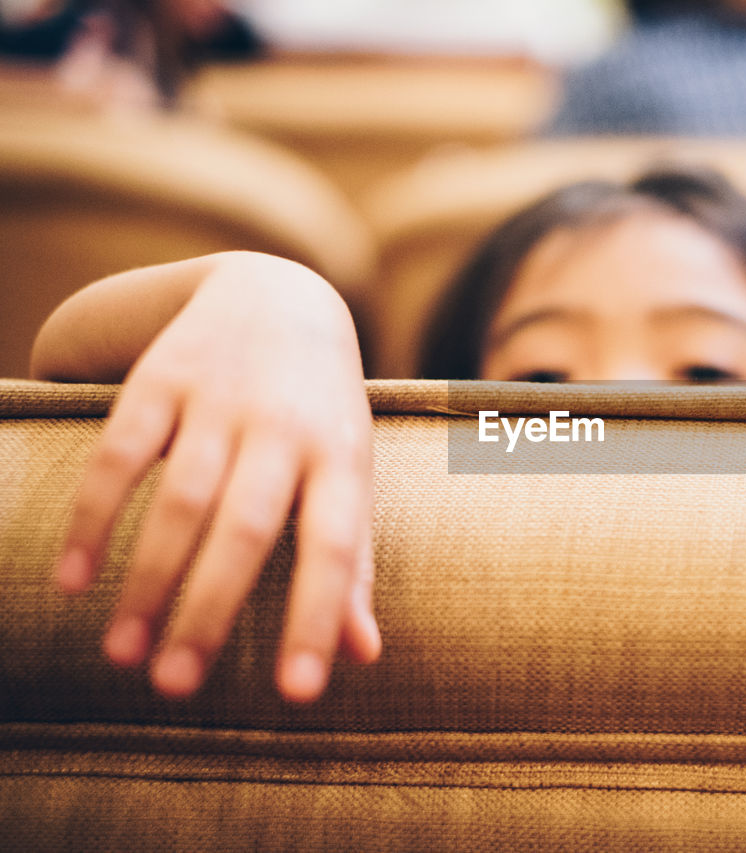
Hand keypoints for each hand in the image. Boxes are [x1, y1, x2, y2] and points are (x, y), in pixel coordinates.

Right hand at [53, 254, 379, 701]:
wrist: (280, 296)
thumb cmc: (323, 413)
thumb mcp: (351, 473)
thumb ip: (354, 562)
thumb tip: (365, 654)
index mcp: (342, 457)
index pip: (336, 548)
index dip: (317, 617)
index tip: (297, 693)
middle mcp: (284, 427)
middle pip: (245, 529)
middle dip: (209, 612)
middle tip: (175, 687)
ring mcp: (221, 399)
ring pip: (179, 500)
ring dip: (146, 580)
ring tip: (122, 653)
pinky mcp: (162, 379)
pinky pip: (120, 453)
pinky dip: (94, 517)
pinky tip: (74, 581)